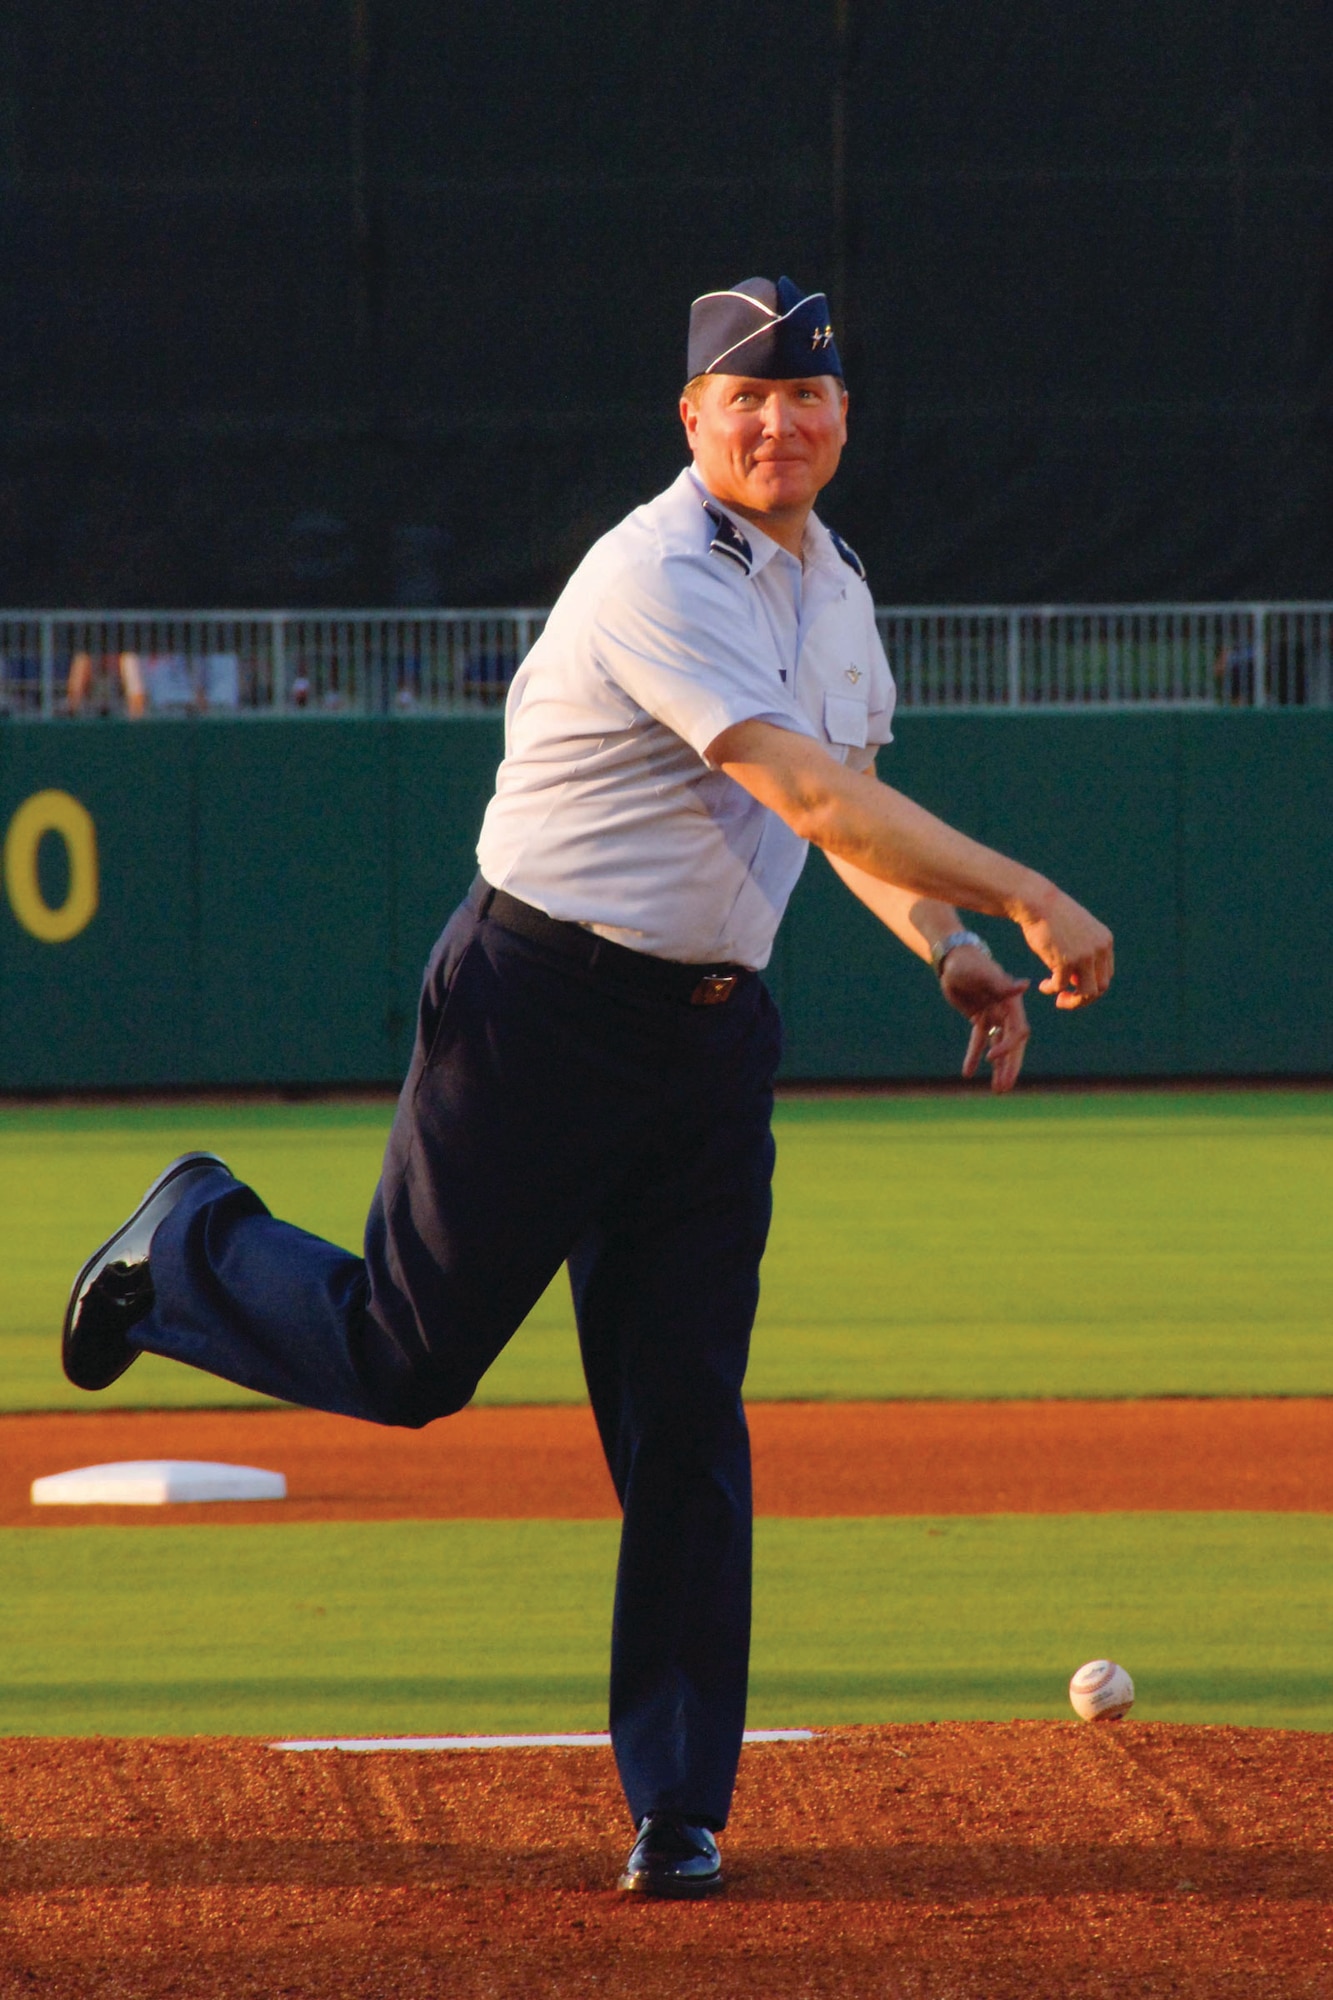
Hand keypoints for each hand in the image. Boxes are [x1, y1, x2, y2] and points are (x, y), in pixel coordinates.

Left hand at [939, 946, 1030, 1093]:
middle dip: (1009, 1067)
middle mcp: (1006, 1011)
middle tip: (1005, 1088)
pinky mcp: (980, 1019)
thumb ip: (1002, 984)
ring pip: (998, 1046)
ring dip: (998, 1068)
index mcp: (1012, 1002)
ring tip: (998, 1090)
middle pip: (1012, 1044)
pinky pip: (979, 1041)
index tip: (990, 1058)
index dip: (1008, 1047)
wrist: (953, 959)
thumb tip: (1024, 985)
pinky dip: (973, 1056)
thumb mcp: (982, 973)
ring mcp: (994, 1016)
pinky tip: (968, 1073)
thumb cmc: (968, 963)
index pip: (1017, 1031)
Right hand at [1018, 889, 1114, 1009]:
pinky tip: (1043, 986)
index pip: (1106, 974)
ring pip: (1087, 993)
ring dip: (1073, 1002)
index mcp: (1105, 941)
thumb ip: (1083, 954)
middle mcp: (1099, 949)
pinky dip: (1052, 989)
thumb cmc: (1051, 917)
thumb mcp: (1076, 933)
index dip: (1090, 984)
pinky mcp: (1066, 961)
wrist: (1037, 902)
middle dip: (1083, 998)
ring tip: (1059, 1000)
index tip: (1073, 985)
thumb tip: (1079, 982)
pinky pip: (1061, 986)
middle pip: (1101, 987)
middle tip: (1065, 999)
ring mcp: (1085, 956)